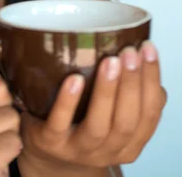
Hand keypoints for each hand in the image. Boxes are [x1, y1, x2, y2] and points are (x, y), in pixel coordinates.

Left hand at [18, 41, 166, 174]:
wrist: (49, 151)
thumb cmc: (84, 121)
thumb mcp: (112, 114)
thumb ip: (128, 95)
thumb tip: (143, 62)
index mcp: (129, 143)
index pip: (148, 115)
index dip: (150, 82)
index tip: (147, 49)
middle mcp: (108, 150)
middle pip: (126, 122)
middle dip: (130, 86)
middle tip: (128, 53)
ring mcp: (78, 148)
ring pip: (98, 127)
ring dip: (106, 93)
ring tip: (109, 61)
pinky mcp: (51, 142)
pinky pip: (60, 125)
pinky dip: (68, 101)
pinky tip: (75, 78)